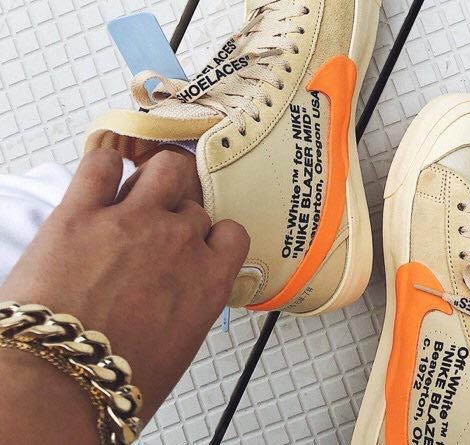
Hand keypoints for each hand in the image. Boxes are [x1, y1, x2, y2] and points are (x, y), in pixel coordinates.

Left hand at [0, 149, 248, 442]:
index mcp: (208, 280)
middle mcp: (179, 243)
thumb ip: (187, 305)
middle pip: (193, 207)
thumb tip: (174, 295)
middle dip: (178, 216)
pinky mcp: (81, 211)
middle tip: (157, 228)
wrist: (58, 383)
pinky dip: (103, 167)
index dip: (214, 236)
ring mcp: (133, 221)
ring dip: (158, 178)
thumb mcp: (177, 347)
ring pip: (165, 169)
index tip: (200, 242)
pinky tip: (99, 181)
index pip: (231, 234)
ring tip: (140, 192)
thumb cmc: (115, 378)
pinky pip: (101, 164)